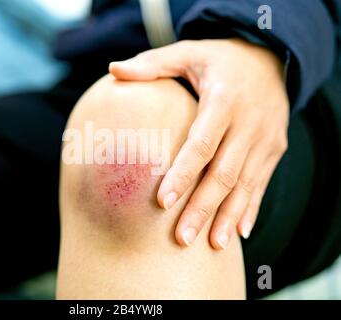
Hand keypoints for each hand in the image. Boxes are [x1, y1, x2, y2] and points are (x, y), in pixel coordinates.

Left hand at [109, 39, 288, 248]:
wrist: (271, 59)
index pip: (202, 143)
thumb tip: (113, 69)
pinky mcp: (275, 150)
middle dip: (203, 208)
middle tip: (181, 238)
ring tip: (210, 246)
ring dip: (227, 217)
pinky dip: (250, 209)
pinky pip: (262, 184)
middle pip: (224, 173)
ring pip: (246, 185)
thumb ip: (153, 64)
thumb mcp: (188, 52)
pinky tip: (238, 234)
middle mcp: (250, 122)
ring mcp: (267, 139)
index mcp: (225, 99)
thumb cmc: (219, 60)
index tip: (163, 202)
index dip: (183, 174)